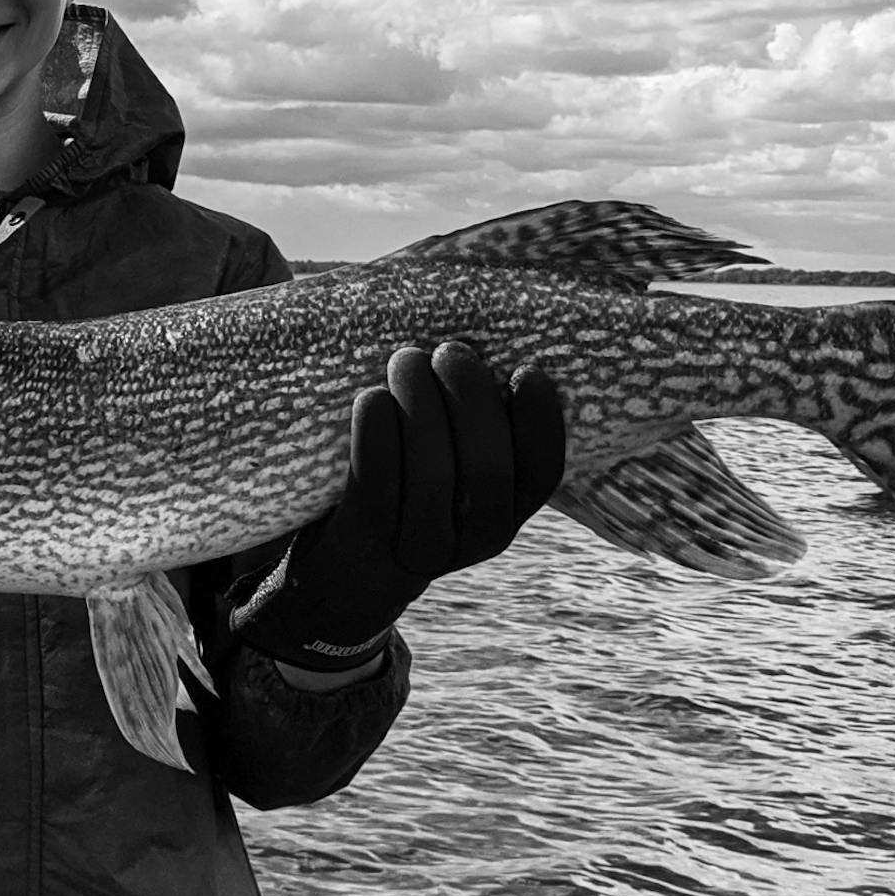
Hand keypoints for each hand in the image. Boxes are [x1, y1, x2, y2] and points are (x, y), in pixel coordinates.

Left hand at [231, 342, 564, 671]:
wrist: (350, 572)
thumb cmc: (409, 487)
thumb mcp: (456, 468)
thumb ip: (477, 420)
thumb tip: (494, 322)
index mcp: (509, 512)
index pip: (543, 472)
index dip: (542, 423)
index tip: (526, 371)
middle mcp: (476, 537)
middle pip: (488, 469)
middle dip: (471, 399)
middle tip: (450, 350)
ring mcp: (424, 547)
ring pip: (433, 475)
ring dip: (421, 406)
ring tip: (405, 359)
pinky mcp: (370, 542)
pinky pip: (377, 486)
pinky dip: (376, 435)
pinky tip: (372, 398)